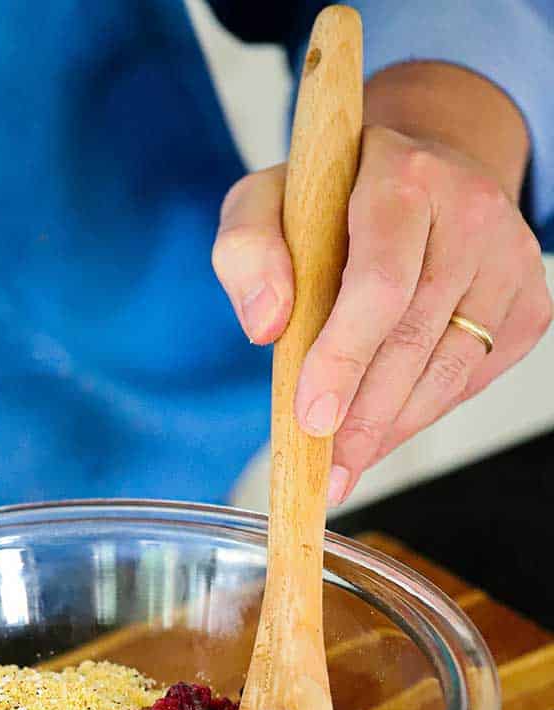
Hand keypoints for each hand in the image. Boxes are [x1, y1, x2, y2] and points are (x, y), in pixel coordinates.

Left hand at [212, 75, 551, 507]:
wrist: (423, 174)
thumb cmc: (336, 199)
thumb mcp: (267, 200)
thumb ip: (247, 251)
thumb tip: (265, 325)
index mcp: (405, 180)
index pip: (381, 285)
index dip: (346, 359)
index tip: (312, 418)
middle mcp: (471, 213)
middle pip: (417, 339)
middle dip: (365, 418)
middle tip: (325, 471)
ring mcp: (509, 260)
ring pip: (451, 369)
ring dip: (393, 429)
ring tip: (347, 465)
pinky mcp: (528, 303)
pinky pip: (473, 379)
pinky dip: (422, 414)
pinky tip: (383, 429)